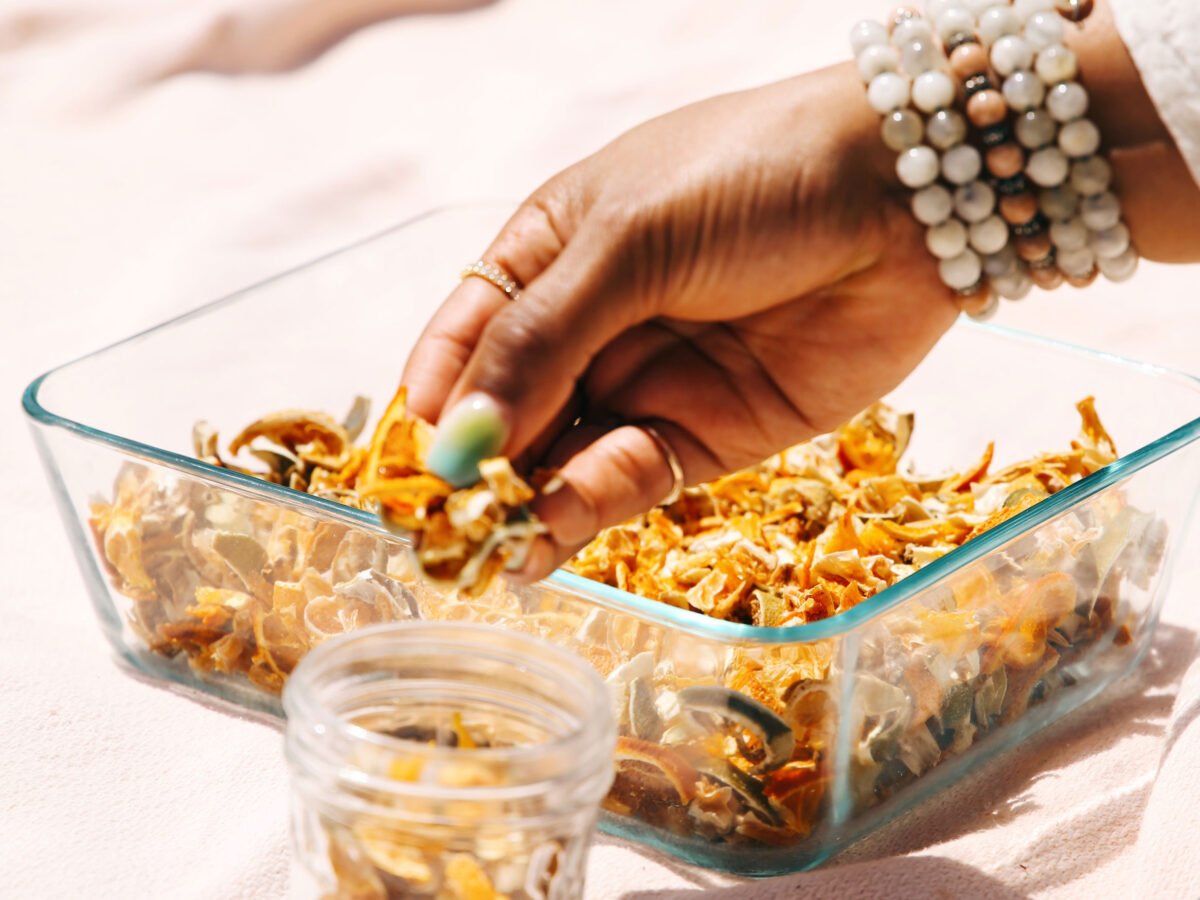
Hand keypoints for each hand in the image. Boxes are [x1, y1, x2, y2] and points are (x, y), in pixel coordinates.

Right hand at [401, 61, 965, 578]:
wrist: (908, 196)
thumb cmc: (751, 176)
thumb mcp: (626, 241)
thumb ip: (539, 339)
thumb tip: (456, 435)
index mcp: (549, 253)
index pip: (465, 337)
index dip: (432, 401)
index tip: (401, 467)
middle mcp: (589, 323)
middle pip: (508, 409)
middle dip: (476, 468)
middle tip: (438, 532)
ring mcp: (647, 379)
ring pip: (564, 455)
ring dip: (524, 501)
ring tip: (487, 548)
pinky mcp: (707, 432)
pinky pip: (630, 479)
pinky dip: (587, 507)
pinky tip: (547, 535)